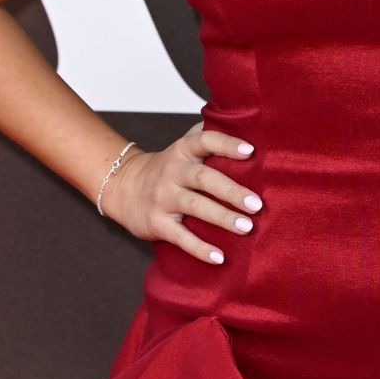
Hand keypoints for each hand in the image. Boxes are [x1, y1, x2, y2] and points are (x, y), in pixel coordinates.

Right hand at [99, 120, 262, 262]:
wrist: (122, 186)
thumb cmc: (168, 168)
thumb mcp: (183, 147)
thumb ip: (209, 135)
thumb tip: (246, 120)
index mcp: (183, 151)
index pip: (205, 141)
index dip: (227, 144)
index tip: (250, 151)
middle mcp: (173, 172)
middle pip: (204, 178)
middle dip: (232, 191)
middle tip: (257, 204)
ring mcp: (163, 197)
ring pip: (194, 206)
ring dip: (222, 217)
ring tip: (246, 227)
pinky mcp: (156, 222)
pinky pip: (180, 237)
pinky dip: (199, 248)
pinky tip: (219, 258)